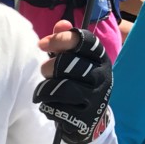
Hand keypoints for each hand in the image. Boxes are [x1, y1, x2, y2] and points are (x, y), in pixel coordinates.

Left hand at [34, 21, 112, 143]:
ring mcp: (97, 98)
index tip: (42, 44)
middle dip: (48, 68)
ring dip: (45, 89)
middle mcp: (103, 76)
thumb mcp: (73, 61)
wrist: (90, 119)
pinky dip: (48, 106)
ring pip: (60, 88)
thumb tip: (60, 24)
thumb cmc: (76, 83)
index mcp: (100, 58)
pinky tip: (52, 106)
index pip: (85, 40)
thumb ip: (64, 42)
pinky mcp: (86, 118)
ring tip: (46, 91)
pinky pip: (57, 108)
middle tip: (46, 73)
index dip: (61, 39)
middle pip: (67, 64)